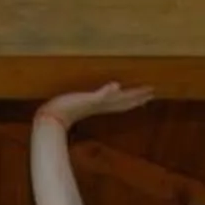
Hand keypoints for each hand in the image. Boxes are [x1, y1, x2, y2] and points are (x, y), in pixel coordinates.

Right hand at [34, 82, 155, 128]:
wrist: (52, 118)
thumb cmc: (67, 107)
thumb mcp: (86, 99)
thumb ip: (102, 94)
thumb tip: (117, 86)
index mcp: (105, 102)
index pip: (126, 98)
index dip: (139, 94)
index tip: (152, 89)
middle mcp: (103, 105)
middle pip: (126, 102)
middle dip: (139, 97)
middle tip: (152, 92)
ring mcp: (95, 106)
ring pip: (118, 103)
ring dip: (129, 100)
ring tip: (139, 97)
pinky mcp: (87, 104)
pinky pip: (106, 101)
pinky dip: (113, 98)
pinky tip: (112, 94)